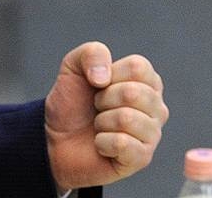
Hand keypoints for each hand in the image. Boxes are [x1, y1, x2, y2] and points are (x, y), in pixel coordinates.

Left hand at [45, 42, 168, 191]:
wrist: (56, 139)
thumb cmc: (72, 104)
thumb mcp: (73, 67)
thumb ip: (92, 53)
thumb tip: (105, 76)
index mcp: (146, 81)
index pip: (138, 67)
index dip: (110, 74)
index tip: (99, 84)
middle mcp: (155, 106)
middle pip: (133, 93)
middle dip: (103, 99)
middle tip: (97, 108)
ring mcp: (152, 133)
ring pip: (127, 118)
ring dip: (101, 122)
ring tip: (100, 125)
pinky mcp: (142, 157)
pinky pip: (123, 143)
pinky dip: (102, 142)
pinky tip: (101, 144)